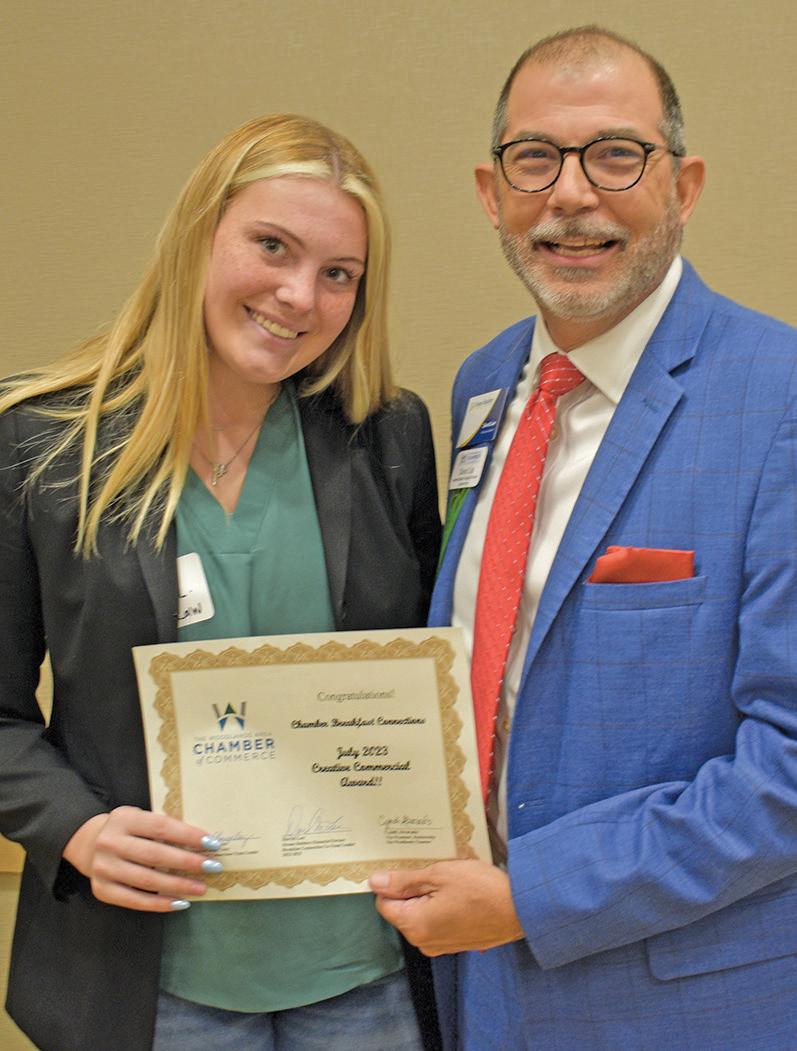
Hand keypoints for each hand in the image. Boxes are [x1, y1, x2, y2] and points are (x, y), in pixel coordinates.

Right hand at [63, 806, 220, 911]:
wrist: (89, 843)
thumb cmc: (128, 830)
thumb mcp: (140, 819)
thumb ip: (163, 828)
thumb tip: (203, 844)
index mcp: (124, 818)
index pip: (161, 827)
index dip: (188, 836)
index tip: (212, 844)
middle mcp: (110, 842)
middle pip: (156, 855)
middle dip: (188, 862)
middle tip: (213, 867)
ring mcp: (103, 868)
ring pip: (148, 880)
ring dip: (179, 885)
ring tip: (201, 888)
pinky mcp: (102, 890)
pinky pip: (135, 900)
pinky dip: (160, 903)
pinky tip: (180, 903)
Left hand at [369, 858, 523, 955]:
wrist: (520, 910)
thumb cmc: (480, 888)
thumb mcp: (439, 874)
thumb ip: (404, 881)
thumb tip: (374, 882)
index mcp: (415, 925)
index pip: (384, 904)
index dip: (391, 884)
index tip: (407, 868)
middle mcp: (423, 942)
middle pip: (402, 911)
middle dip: (411, 890)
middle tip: (432, 870)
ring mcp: (440, 946)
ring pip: (420, 916)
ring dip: (427, 898)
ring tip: (447, 880)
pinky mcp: (456, 944)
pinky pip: (437, 924)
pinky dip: (441, 908)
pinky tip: (458, 894)